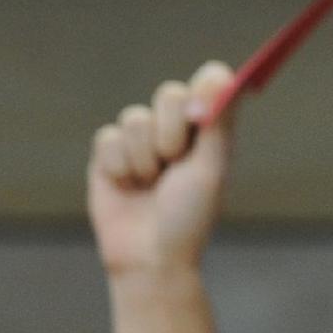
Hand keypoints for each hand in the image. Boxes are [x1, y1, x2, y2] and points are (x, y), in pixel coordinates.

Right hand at [87, 61, 235, 279]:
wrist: (149, 257)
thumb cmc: (188, 218)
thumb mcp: (210, 168)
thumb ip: (218, 122)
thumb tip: (225, 76)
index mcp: (206, 130)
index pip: (208, 82)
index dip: (204, 89)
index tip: (201, 115)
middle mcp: (173, 129)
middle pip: (169, 93)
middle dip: (171, 132)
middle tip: (174, 163)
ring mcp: (139, 141)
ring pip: (134, 117)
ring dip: (144, 157)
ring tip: (149, 184)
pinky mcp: (108, 155)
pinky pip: (108, 137)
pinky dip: (120, 165)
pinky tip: (127, 187)